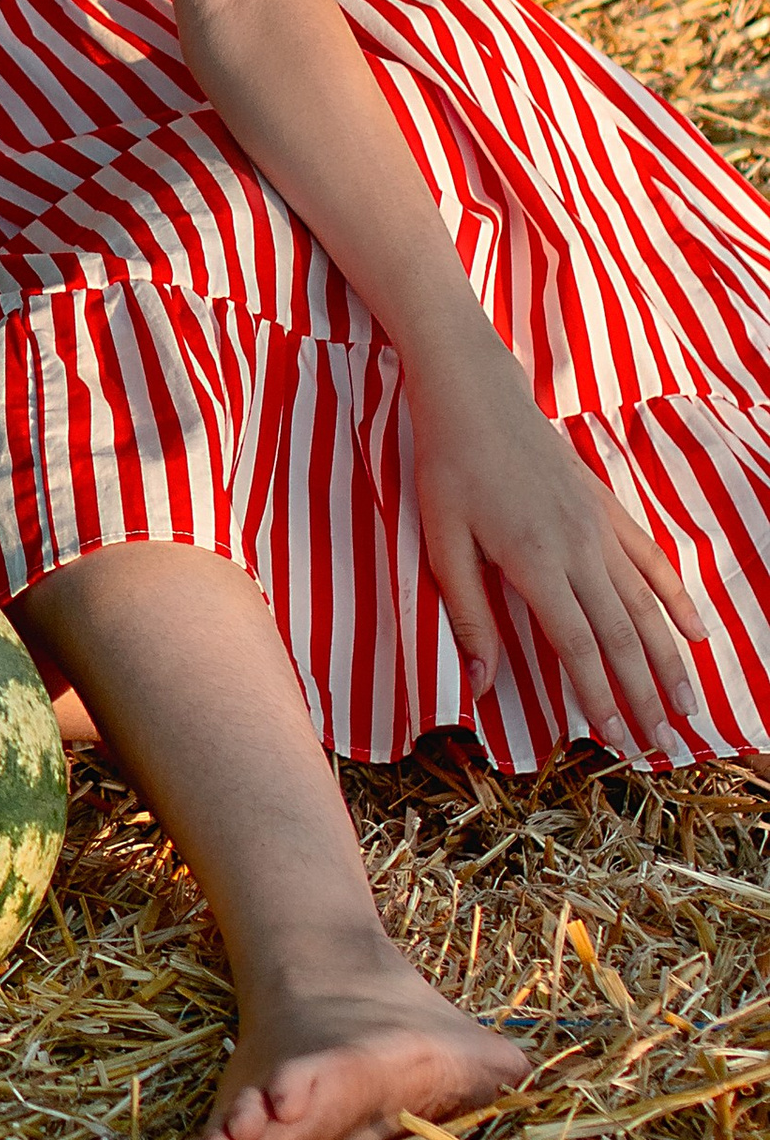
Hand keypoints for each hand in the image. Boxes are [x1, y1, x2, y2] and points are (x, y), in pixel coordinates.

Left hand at [407, 356, 709, 760]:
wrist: (476, 395)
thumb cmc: (449, 467)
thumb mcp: (442, 542)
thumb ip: (467, 613)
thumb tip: (482, 683)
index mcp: (536, 563)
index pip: (580, 647)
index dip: (601, 697)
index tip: (617, 739)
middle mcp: (579, 548)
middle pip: (623, 635)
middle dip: (646, 694)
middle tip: (664, 744)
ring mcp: (600, 527)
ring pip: (646, 605)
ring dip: (670, 659)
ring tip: (690, 704)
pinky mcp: (607, 508)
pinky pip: (652, 561)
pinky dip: (676, 599)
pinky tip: (696, 630)